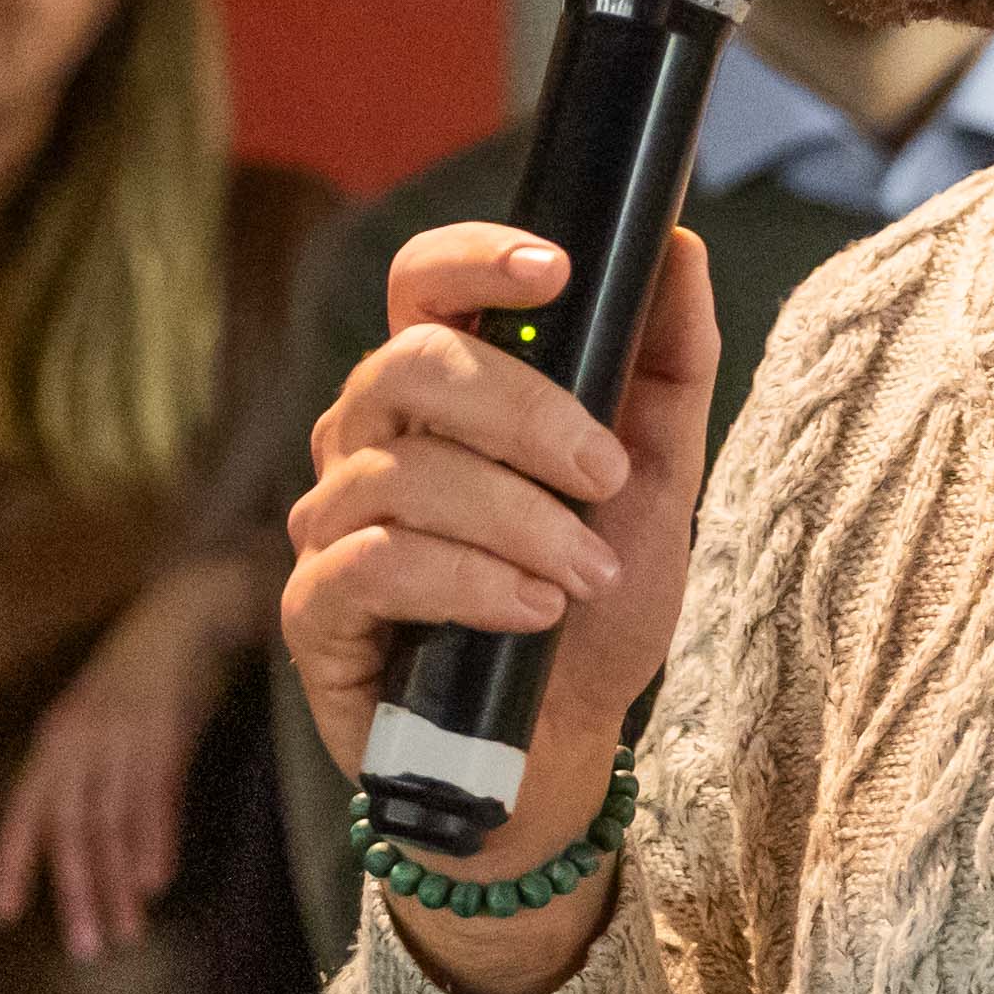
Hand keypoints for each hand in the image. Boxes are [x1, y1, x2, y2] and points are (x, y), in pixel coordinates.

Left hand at [0, 557, 271, 958]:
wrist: (184, 616)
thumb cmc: (136, 678)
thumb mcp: (95, 722)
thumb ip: (80, 776)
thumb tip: (71, 841)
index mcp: (57, 740)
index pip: (28, 809)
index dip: (14, 860)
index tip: (1, 914)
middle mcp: (82, 740)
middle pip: (72, 826)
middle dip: (76, 890)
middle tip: (83, 949)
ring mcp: (124, 735)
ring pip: (114, 821)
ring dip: (118, 882)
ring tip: (125, 932)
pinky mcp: (167, 730)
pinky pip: (157, 795)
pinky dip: (154, 839)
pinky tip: (154, 881)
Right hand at [278, 221, 715, 993]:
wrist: (563, 747)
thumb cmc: (594, 604)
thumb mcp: (659, 481)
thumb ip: (667, 365)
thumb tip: (677, 246)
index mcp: (442, 390)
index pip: (420, 282)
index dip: (474, 260)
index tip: (556, 271)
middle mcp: (369, 438)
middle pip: (410, 364)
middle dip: (527, 415)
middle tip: (606, 478)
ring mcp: (332, 521)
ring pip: (401, 472)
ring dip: (518, 522)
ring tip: (584, 577)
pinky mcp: (315, 608)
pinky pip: (375, 563)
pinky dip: (469, 581)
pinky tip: (530, 610)